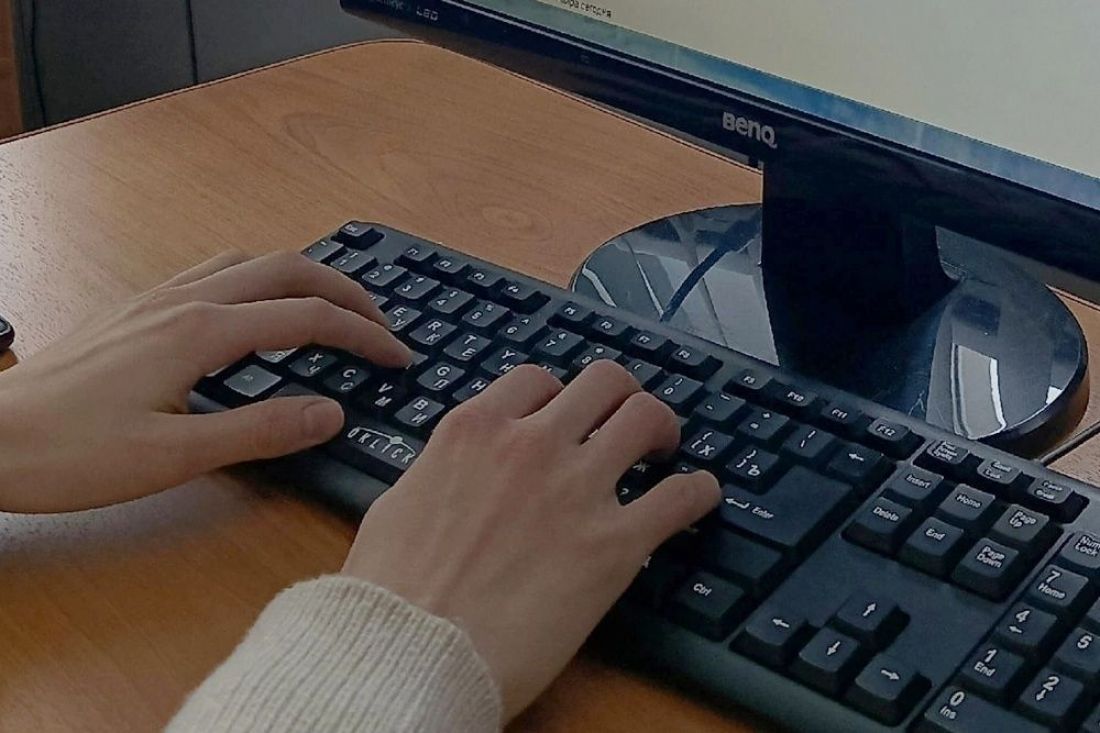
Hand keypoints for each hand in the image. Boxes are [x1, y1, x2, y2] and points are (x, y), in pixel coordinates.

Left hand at [0, 251, 410, 512]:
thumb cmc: (70, 453)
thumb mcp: (175, 455)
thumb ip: (260, 430)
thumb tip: (331, 411)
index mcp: (200, 332)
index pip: (307, 318)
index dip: (362, 335)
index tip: (397, 357)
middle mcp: (183, 301)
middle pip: (286, 268)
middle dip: (345, 290)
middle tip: (381, 323)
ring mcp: (156, 299)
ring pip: (249, 261)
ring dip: (302, 276)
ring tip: (331, 308)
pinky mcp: (136, 310)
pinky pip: (214, 272)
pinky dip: (258, 279)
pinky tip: (254, 310)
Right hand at [341, 361, 720, 718]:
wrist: (410, 652)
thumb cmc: (390, 593)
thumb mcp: (398, 505)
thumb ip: (440, 473)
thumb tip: (456, 473)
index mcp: (474, 431)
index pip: (535, 379)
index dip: (558, 395)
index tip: (567, 415)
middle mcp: (530, 444)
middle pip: (603, 381)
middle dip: (621, 396)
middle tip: (627, 422)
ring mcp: (575, 489)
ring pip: (646, 418)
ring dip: (662, 429)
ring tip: (665, 451)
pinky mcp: (612, 544)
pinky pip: (680, 497)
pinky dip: (698, 492)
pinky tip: (699, 498)